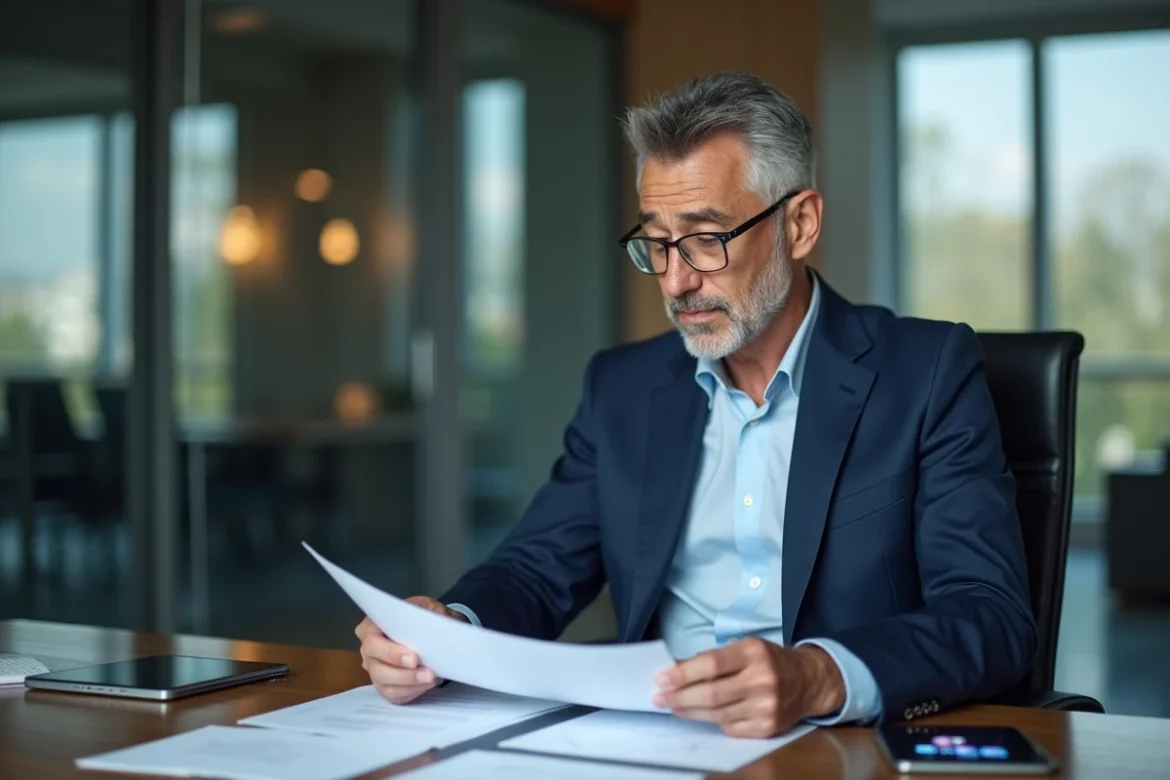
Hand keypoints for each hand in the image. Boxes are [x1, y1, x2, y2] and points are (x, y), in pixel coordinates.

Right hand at [355, 596, 469, 703]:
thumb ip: (429, 614)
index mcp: (371, 627)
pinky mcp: (386, 686)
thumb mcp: (427, 606)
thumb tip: (437, 626)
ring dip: (411, 685)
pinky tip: (427, 684)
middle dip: (404, 674)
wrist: (431, 631)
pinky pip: (395, 695)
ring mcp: (375, 670)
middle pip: (377, 668)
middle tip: (428, 673)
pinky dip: (413, 692)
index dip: (391, 653)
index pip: (372, 642)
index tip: (414, 658)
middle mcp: (368, 651)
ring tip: (432, 678)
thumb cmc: (423, 617)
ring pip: (386, 685)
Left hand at [652, 638, 844, 737]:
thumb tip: (678, 670)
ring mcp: (766, 706)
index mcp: (754, 653)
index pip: (710, 665)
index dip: (682, 674)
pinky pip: (731, 728)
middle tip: (660, 698)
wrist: (809, 681)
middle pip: (711, 694)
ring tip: (674, 707)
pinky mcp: (768, 727)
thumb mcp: (746, 647)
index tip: (662, 679)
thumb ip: (715, 658)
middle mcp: (762, 679)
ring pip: (717, 714)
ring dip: (690, 712)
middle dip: (680, 697)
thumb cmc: (770, 660)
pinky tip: (702, 716)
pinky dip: (713, 722)